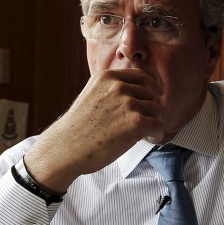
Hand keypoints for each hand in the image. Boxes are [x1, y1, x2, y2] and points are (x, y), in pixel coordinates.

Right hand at [22, 68, 163, 191]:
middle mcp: (118, 86)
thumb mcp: (93, 95)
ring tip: (143, 132)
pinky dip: (156, 135)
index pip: (142, 77)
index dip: (150, 90)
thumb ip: (113, 90)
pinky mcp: (135, 122)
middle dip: (150, 108)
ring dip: (153, 122)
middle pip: (152, 94)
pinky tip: (148, 139)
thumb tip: (142, 91)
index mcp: (107, 77)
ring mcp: (127, 103)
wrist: (65, 148)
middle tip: (144, 121)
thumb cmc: (79, 127)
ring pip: (157, 110)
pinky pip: (158, 126)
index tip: (151, 100)